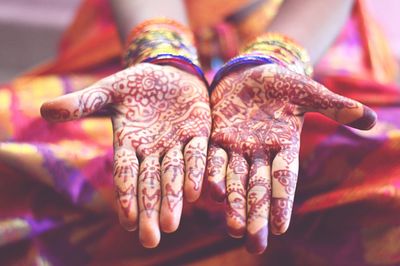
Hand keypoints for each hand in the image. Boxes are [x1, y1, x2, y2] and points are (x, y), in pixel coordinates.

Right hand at [41, 63, 210, 247]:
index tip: (128, 222)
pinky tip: (193, 193)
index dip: (126, 196)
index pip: (125, 174)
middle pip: (150, 183)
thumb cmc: (136, 84)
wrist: (169, 72)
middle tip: (150, 239)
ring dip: (172, 199)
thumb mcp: (109, 90)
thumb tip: (44, 110)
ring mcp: (176, 143)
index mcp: (129, 143)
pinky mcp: (198, 133)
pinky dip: (195, 172)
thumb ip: (84, 102)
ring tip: (170, 225)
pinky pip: (197, 154)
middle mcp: (153, 150)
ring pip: (173, 174)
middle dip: (150, 210)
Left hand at [207, 64, 375, 252]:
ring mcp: (237, 146)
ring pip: (234, 179)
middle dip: (256, 214)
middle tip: (253, 244)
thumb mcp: (308, 93)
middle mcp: (260, 152)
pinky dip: (212, 174)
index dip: (282, 201)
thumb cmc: (282, 83)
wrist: (250, 72)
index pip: (284, 179)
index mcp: (284, 145)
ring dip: (233, 203)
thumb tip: (372, 120)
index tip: (280, 228)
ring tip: (232, 228)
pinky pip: (213, 157)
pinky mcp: (217, 136)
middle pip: (258, 188)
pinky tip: (209, 192)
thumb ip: (335, 107)